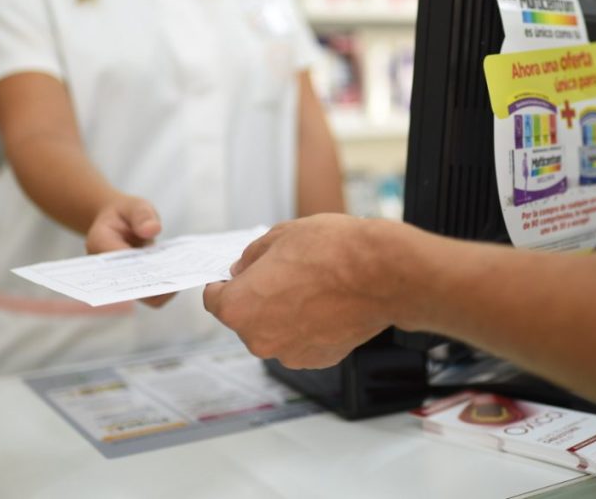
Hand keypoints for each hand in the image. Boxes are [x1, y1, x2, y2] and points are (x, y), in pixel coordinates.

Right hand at [86, 195, 172, 307]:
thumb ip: (142, 215)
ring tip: (180, 273)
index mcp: (99, 243)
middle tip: (176, 273)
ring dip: (161, 287)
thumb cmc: (126, 213)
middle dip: (152, 283)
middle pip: (128, 287)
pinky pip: (150, 293)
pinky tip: (178, 274)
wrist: (119, 222)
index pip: (117, 263)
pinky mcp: (134, 284)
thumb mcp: (135, 206)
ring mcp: (119, 279)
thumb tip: (152, 230)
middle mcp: (104, 267)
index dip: (139, 268)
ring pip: (142, 296)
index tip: (160, 265)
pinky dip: (164, 287)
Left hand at [203, 214, 399, 368]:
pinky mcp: (317, 360)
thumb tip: (243, 269)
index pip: (214, 299)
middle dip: (257, 298)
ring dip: (283, 314)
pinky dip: (307, 327)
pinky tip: (326, 304)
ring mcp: (288, 353)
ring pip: (274, 331)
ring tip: (311, 288)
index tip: (236, 276)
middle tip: (283, 274)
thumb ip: (252, 257)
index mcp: (238, 307)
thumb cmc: (332, 251)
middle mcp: (258, 338)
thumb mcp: (280, 236)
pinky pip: (301, 341)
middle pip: (245, 318)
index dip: (224, 283)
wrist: (381, 273)